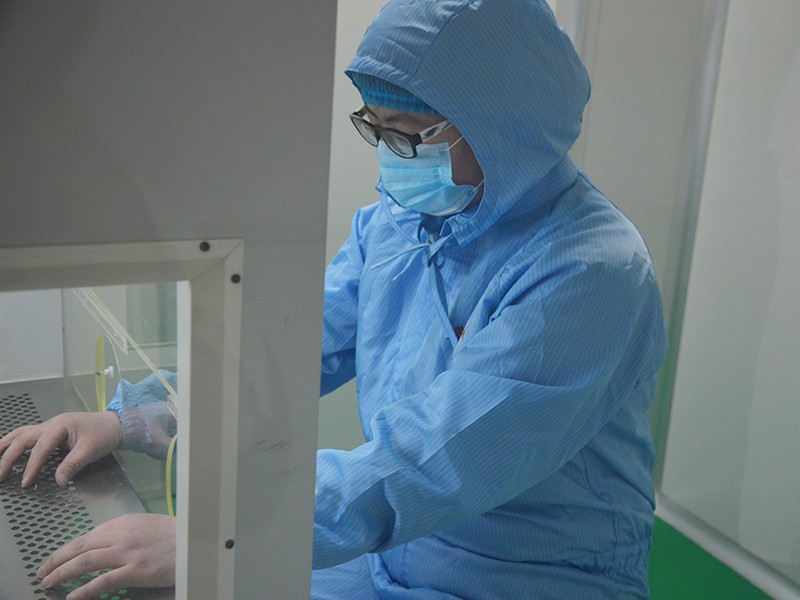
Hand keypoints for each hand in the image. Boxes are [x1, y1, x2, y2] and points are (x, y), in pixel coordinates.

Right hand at [0, 411, 121, 486]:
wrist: (114, 424)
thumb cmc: (103, 435)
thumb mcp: (91, 450)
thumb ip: (73, 465)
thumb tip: (58, 481)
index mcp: (60, 426)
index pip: (40, 448)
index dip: (31, 467)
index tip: (26, 484)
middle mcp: (50, 424)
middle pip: (22, 439)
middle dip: (8, 458)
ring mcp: (49, 426)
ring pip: (20, 434)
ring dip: (4, 447)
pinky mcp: (50, 431)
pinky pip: (26, 435)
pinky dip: (13, 443)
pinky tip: (5, 451)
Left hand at [37, 513, 175, 599]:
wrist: (195, 542)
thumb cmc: (174, 535)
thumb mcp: (146, 525)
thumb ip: (124, 532)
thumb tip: (103, 543)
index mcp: (123, 523)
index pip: (88, 535)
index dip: (68, 549)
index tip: (57, 558)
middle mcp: (121, 535)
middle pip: (80, 546)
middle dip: (56, 560)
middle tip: (42, 572)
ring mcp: (127, 553)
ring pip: (85, 561)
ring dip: (62, 573)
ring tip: (48, 583)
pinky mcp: (135, 570)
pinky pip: (103, 581)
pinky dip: (84, 590)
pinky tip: (72, 597)